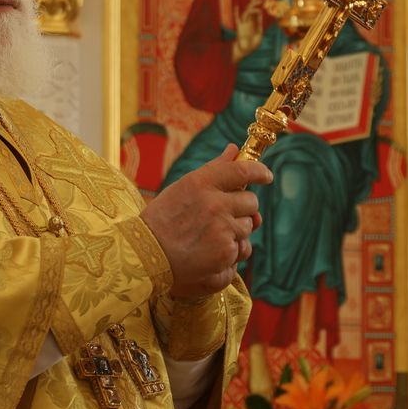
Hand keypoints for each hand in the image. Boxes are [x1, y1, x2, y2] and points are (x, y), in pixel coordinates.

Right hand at [141, 144, 269, 297]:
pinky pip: (240, 253)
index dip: (259, 172)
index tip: (266, 176)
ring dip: (235, 233)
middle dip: (242, 209)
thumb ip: (213, 169)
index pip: (243, 171)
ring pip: (247, 229)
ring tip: (208, 238)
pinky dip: (228, 255)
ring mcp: (222, 234)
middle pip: (251, 203)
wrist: (141, 257)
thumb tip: (234, 149)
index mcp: (202, 184)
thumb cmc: (160, 220)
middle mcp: (215, 206)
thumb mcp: (182, 188)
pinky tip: (208, 255)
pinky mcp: (225, 258)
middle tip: (222, 215)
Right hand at [232, 0, 263, 63]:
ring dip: (250, 6)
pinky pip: (237, 19)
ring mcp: (243, 24)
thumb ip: (259, 24)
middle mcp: (248, 22)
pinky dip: (236, 13)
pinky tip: (236, 7)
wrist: (246, 51)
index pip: (256, 13)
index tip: (263, 1)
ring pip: (246, 12)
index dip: (258, 7)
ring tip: (255, 1)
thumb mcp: (259, 33)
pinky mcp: (239, 28)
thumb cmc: (253, 44)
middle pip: (250, 10)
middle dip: (253, 2)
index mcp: (253, 23)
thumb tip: (260, 13)